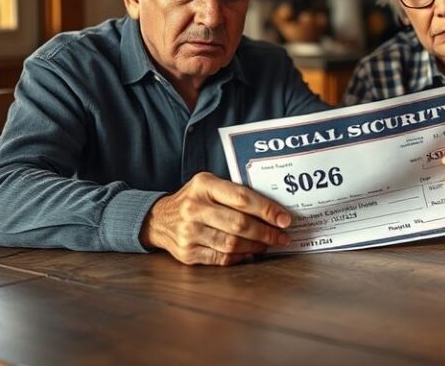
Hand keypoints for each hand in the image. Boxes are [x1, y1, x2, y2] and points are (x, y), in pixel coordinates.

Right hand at [140, 171, 291, 265]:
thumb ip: (234, 192)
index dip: (267, 210)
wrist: (158, 219)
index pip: (242, 198)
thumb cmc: (193, 199)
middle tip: (282, 237)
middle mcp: (194, 208)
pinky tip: (250, 253)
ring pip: (232, 244)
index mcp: (204, 185)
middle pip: (239, 224)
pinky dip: (240, 257)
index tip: (285, 219)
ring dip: (256, 246)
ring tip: (268, 244)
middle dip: (267, 232)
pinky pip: (221, 259)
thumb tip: (272, 209)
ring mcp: (189, 232)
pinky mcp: (187, 253)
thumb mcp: (209, 184)